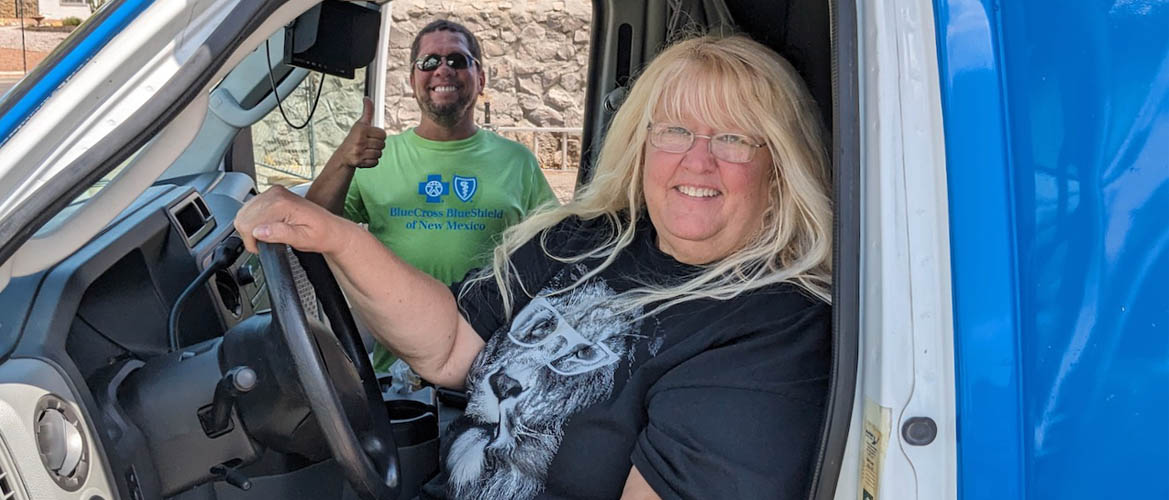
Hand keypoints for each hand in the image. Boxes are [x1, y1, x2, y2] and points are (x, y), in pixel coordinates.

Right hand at [234, 186, 354, 254]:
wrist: (331, 228)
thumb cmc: (321, 234)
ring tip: (267, 236)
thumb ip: (280, 234)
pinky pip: (252, 208)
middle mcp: (276, 194)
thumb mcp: (302, 240)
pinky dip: (255, 221)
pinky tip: (267, 228)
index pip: (248, 222)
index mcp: (281, 203)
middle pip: (243, 216)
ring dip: (251, 227)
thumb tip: (259, 231)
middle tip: (264, 244)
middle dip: (250, 234)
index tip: (260, 248)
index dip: (251, 241)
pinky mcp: (274, 195)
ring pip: (245, 212)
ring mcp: (274, 192)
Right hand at [337, 97, 386, 168]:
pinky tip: (365, 157)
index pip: (382, 134)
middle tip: (370, 144)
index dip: (379, 135)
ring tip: (367, 150)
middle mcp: (360, 140)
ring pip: (379, 153)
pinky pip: (376, 162)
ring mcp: (360, 152)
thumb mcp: (359, 124)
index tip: (374, 136)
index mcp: (361, 130)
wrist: (343, 156)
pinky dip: (372, 161)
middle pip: (382, 144)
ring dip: (375, 153)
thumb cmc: (353, 139)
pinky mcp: (360, 162)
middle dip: (378, 144)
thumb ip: (367, 112)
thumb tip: (368, 99)